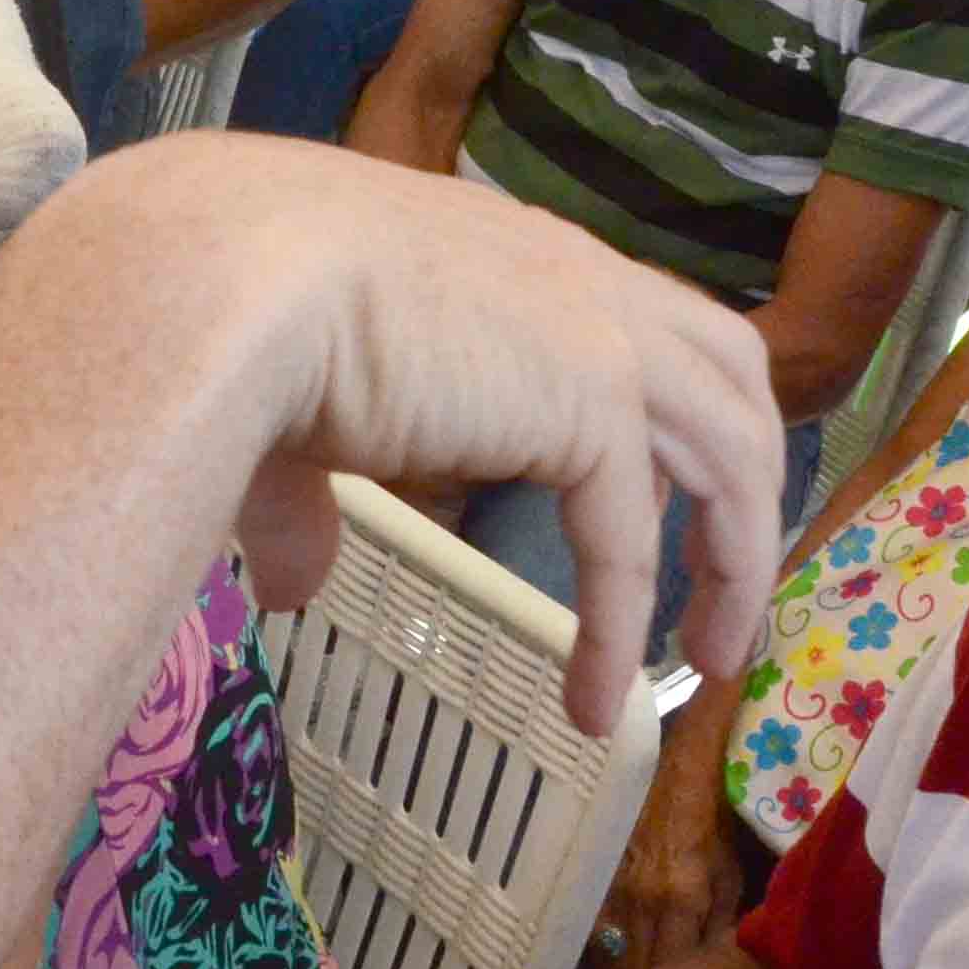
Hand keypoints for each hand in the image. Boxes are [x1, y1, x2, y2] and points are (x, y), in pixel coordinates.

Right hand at [142, 141, 787, 726]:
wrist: (223, 280)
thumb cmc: (234, 317)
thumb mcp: (291, 414)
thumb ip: (311, 500)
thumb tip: (293, 588)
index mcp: (519, 260)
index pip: (644, 328)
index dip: (667, 422)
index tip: (657, 510)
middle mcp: (579, 279)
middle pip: (729, 377)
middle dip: (745, 485)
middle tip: (723, 589)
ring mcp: (598, 332)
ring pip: (731, 453)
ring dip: (735, 563)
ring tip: (707, 664)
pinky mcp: (591, 403)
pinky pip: (631, 544)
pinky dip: (623, 633)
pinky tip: (594, 709)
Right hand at [588, 697, 747, 968]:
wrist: (670, 764)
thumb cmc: (712, 814)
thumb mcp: (731, 870)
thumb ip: (725, 923)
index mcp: (677, 899)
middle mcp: (637, 903)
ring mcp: (608, 894)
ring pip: (610, 964)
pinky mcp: (592, 885)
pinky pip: (596, 940)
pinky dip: (610, 959)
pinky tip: (624, 965)